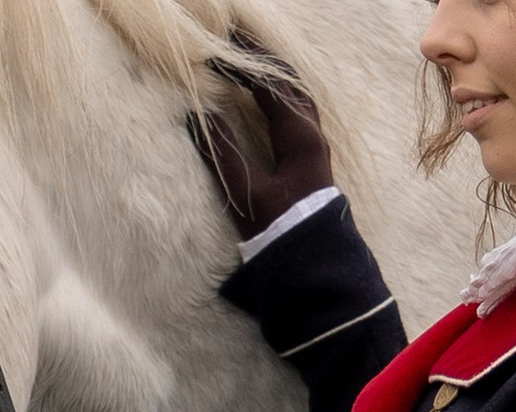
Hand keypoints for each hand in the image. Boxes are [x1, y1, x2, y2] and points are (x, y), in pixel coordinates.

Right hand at [189, 51, 333, 240]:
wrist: (315, 263)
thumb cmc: (281, 230)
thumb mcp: (246, 192)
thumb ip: (222, 152)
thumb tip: (199, 115)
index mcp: (300, 137)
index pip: (270, 85)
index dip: (241, 67)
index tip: (213, 55)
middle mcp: (313, 134)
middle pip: (289, 80)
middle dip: (260, 60)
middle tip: (231, 43)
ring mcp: (316, 144)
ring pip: (296, 93)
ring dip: (272, 74)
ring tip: (245, 62)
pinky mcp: (312, 156)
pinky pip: (297, 108)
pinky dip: (278, 92)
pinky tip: (265, 94)